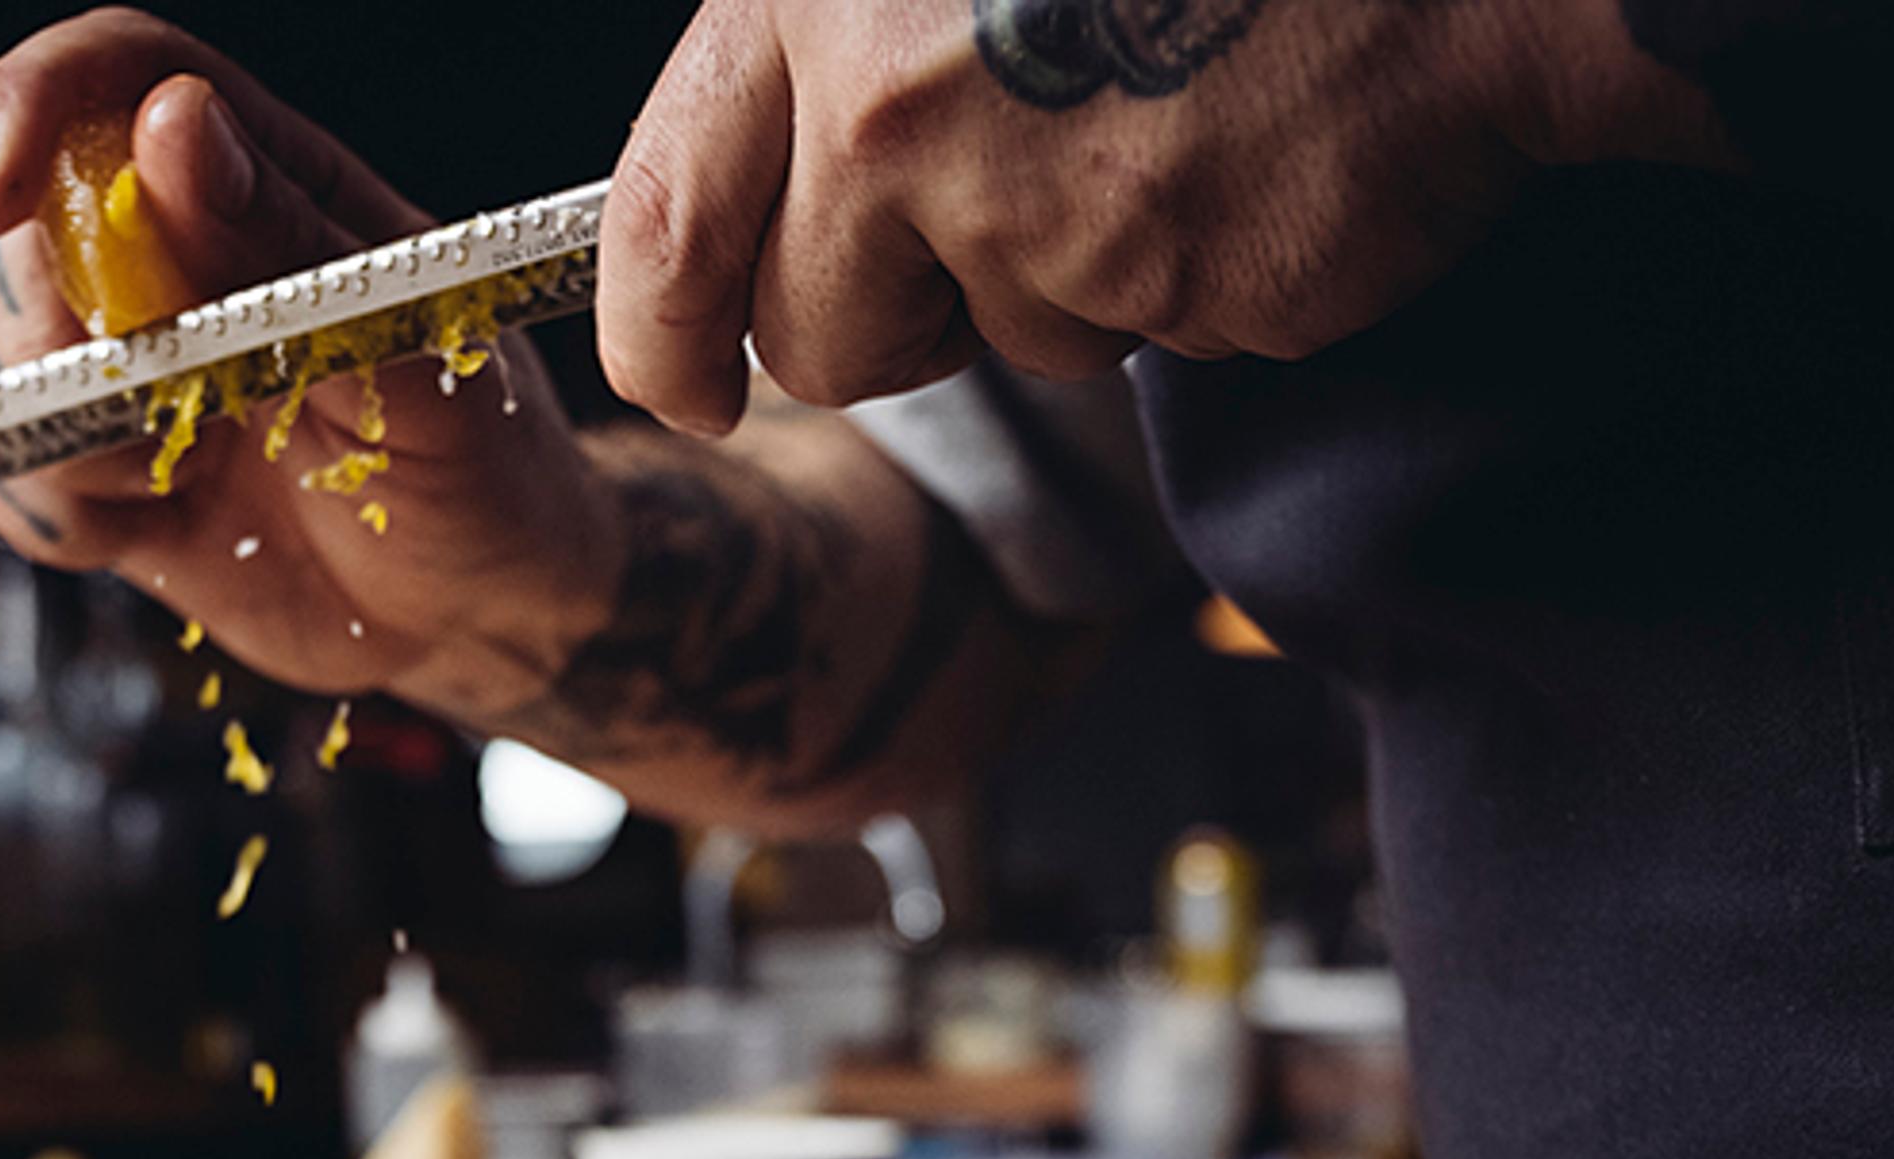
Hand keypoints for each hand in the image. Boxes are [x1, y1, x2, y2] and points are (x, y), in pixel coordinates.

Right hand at [0, 10, 615, 706]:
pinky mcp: (94, 466)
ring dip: (65, 421)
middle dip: (47, 309)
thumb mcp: (414, 353)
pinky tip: (157, 524)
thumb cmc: (481, 461)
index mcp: (261, 177)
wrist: (480, 613)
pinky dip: (58, 509)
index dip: (26, 110)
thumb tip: (172, 126)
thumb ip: (288, 249)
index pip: (108, 76)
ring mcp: (121, 357)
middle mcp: (168, 250)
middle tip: (164, 397)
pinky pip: (2, 463)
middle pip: (17, 209)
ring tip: (187, 467)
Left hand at [599, 0, 1723, 432]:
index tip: (681, 385)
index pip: (664, 220)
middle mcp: (897, 107)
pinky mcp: (1171, 284)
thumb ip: (831, 47)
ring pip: (996, 341)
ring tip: (1150, 117)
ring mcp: (1038, 207)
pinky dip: (1188, 273)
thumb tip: (737, 203)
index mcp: (813, 1)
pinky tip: (1235, 146)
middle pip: (818, 337)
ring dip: (1063, 279)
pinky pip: (1140, 337)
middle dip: (891, 324)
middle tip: (993, 216)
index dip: (658, 335)